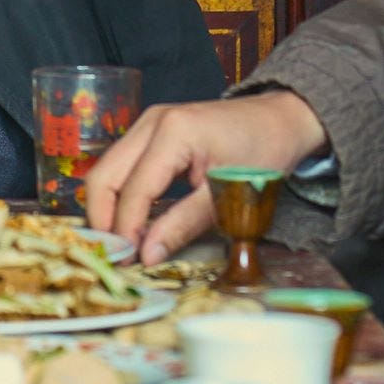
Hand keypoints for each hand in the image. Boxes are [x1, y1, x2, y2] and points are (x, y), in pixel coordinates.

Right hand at [81, 94, 328, 263]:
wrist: (280, 120)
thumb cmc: (264, 152)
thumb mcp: (228, 195)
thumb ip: (185, 224)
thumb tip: (148, 255)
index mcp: (172, 132)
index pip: (133, 190)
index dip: (127, 230)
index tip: (129, 264)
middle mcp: (151, 122)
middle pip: (103, 176)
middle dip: (103, 220)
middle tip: (116, 256)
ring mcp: (147, 124)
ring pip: (107, 171)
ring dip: (109, 209)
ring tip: (124, 243)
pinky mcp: (150, 132)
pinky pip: (121, 167)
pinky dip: (121, 196)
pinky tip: (134, 222)